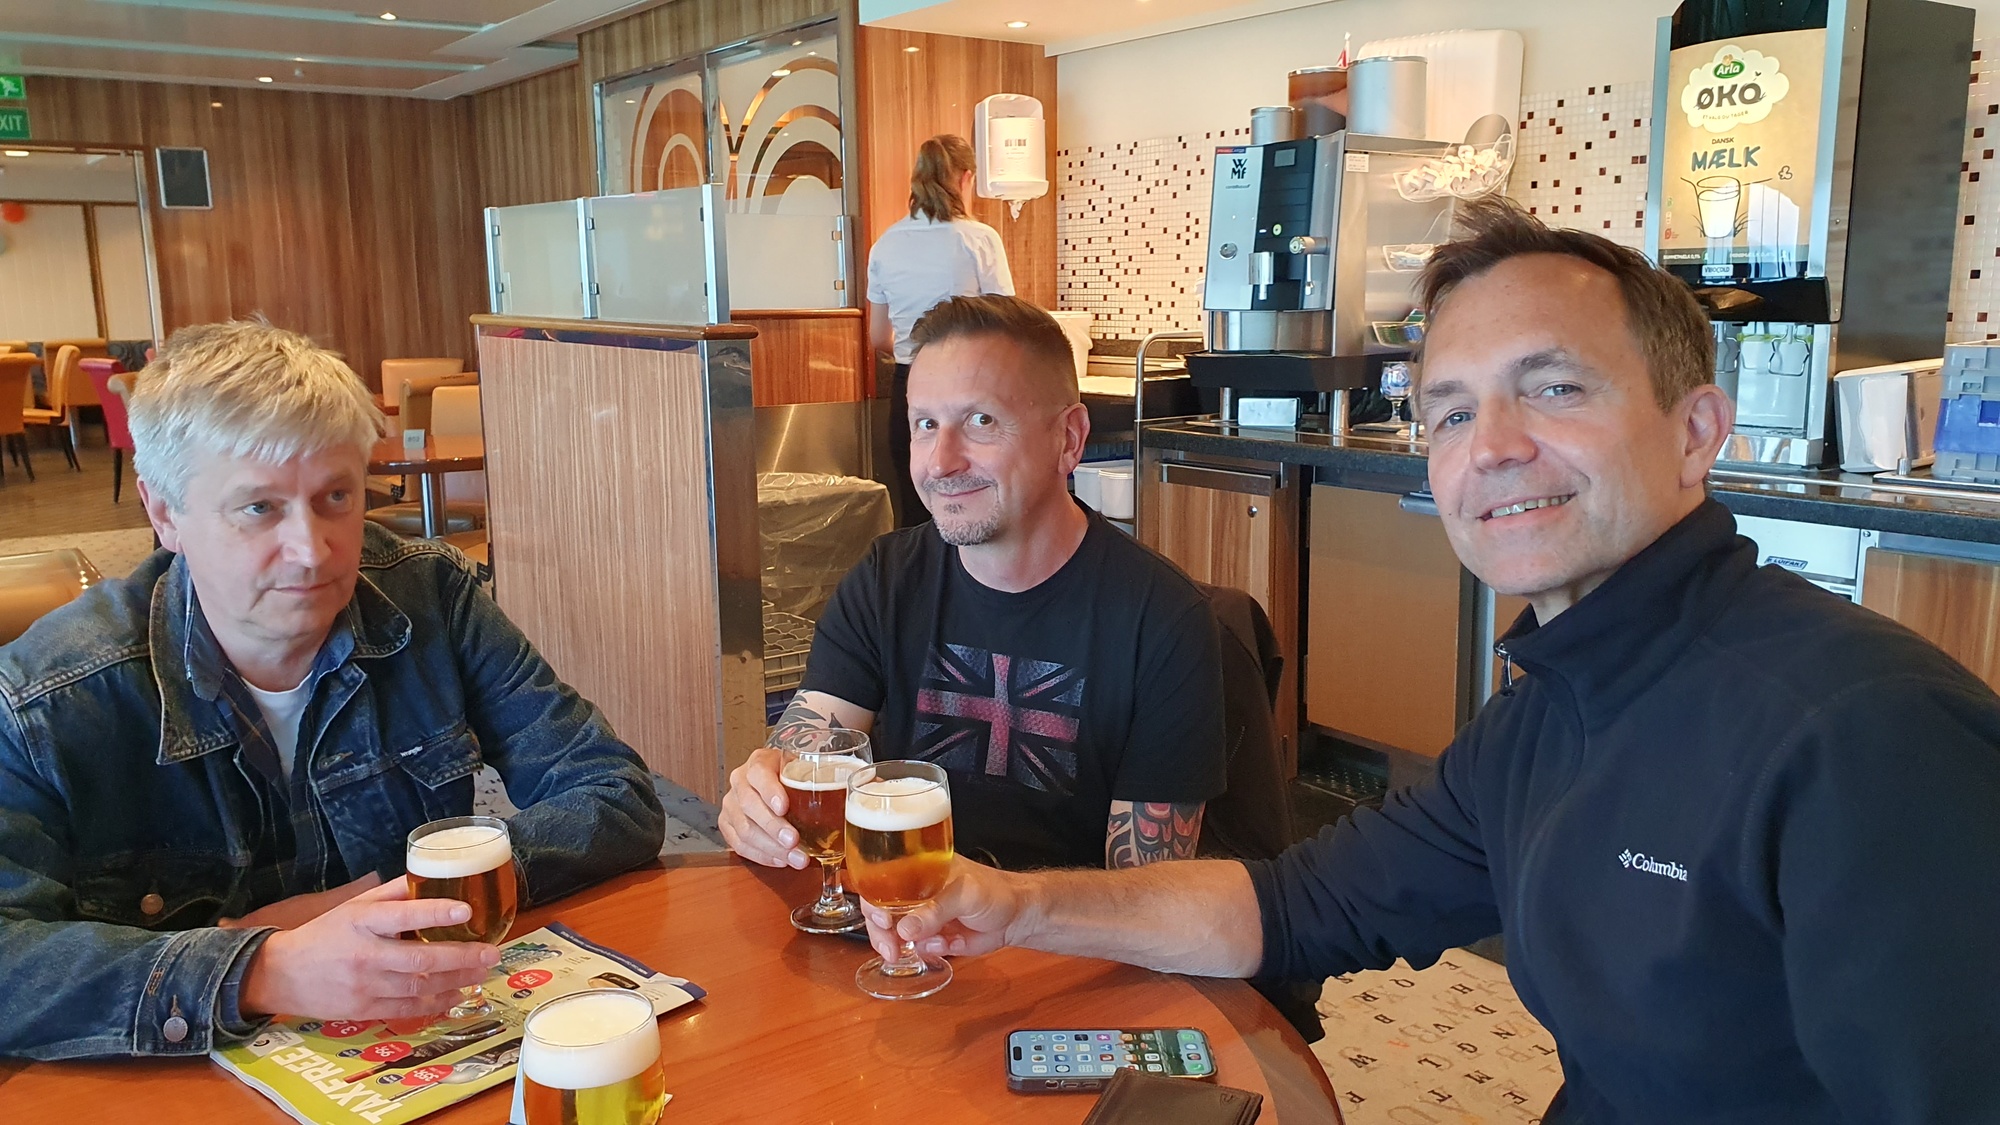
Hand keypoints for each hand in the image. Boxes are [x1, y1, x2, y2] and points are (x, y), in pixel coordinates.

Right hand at [238, 876, 500, 1020]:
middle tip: (491, 952)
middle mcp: (365, 955)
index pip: (402, 915)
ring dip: (456, 981)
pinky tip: (458, 994)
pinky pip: (408, 1009)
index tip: (467, 910)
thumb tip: (432, 875)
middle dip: (460, 957)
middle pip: (419, 958)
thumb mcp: (355, 906)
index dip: (435, 913)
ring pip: (419, 987)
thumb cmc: (326, 933)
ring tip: (482, 971)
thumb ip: (393, 893)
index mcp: (362, 922)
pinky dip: (436, 1004)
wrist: (283, 974)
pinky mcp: (364, 1010)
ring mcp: (365, 987)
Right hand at [718, 747, 805, 868]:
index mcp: (759, 761)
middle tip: (793, 841)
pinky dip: (762, 856)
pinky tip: (781, 860)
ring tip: (796, 858)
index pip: (759, 773)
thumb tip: (844, 797)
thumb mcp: (804, 769)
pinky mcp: (726, 824)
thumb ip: (816, 779)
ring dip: (772, 848)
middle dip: (773, 827)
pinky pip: (739, 845)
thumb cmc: (792, 776)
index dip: (770, 791)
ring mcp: (730, 803)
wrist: (773, 781)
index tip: (784, 807)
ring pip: (745, 829)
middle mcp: (740, 780)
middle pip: (750, 805)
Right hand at [860, 857, 1025, 962]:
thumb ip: (935, 910)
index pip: (883, 881)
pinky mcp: (932, 938)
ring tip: (924, 946)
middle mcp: (915, 893)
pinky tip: (948, 943)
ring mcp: (923, 917)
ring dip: (901, 945)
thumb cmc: (995, 892)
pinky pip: (917, 948)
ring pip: (895, 933)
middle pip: (881, 910)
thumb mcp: (965, 894)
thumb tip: (905, 929)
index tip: (882, 919)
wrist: (1018, 917)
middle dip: (881, 931)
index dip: (875, 899)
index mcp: (919, 870)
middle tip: (891, 947)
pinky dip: (927, 950)